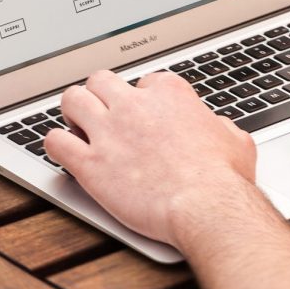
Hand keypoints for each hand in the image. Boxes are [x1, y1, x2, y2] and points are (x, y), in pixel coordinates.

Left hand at [43, 69, 257, 245]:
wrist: (207, 207)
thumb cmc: (224, 179)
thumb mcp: (235, 140)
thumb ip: (219, 127)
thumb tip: (217, 128)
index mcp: (169, 93)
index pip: (144, 82)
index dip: (143, 100)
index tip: (146, 117)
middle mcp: (134, 105)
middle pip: (101, 81)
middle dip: (100, 95)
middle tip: (104, 115)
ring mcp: (108, 131)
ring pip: (71, 100)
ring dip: (73, 112)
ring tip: (77, 127)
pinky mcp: (90, 163)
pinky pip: (54, 141)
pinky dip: (55, 144)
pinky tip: (64, 153)